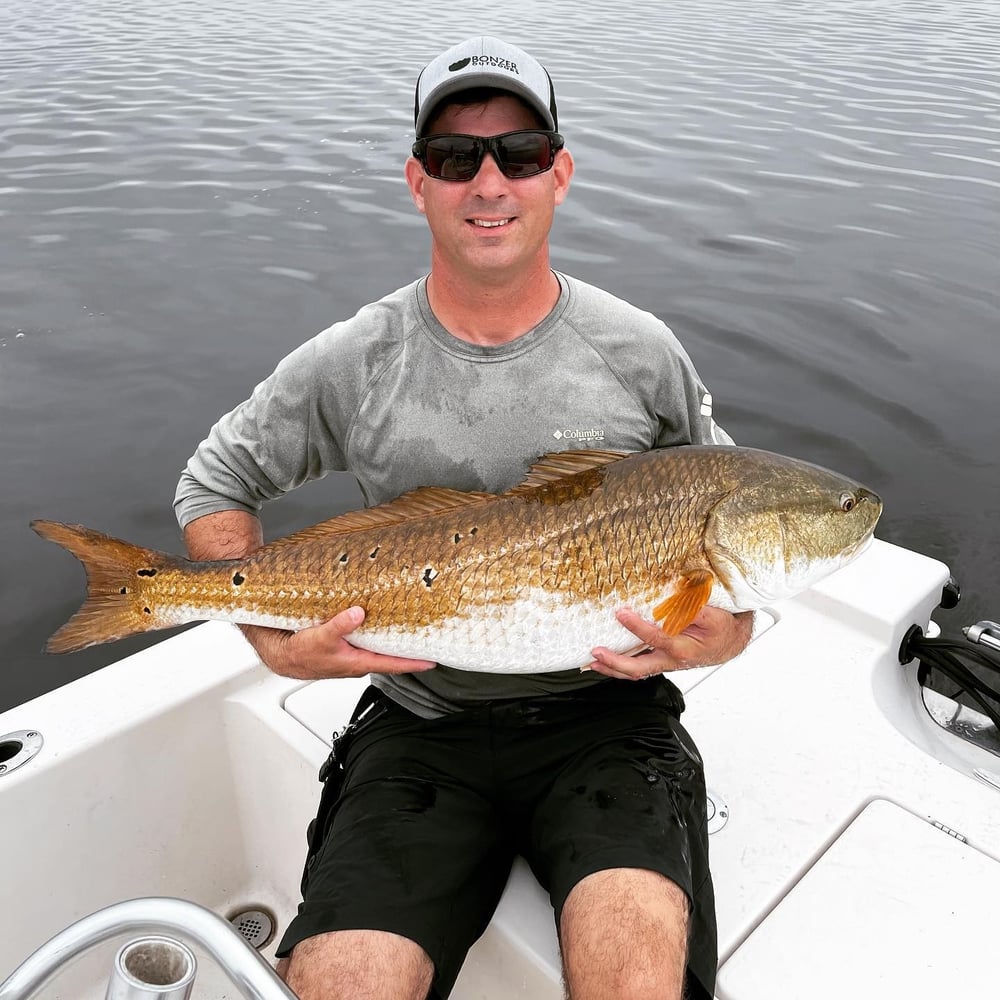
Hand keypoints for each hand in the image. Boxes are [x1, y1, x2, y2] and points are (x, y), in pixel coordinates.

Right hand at [241, 606, 435, 679]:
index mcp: (356, 663)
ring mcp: (352, 658)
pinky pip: (368, 645)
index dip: (413, 664)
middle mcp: (357, 662)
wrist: (281, 655)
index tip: (431, 661)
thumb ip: (339, 626)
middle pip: (390, 658)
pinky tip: (380, 626)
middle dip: (408, 652)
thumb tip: (357, 614)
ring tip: (410, 631)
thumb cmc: (299, 652)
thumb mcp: (319, 636)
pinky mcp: (346, 650)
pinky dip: (377, 637)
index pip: (391, 665)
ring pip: (379, 651)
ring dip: (393, 643)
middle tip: (428, 642)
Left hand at [585, 606, 753, 680]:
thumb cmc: (721, 629)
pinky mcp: (660, 661)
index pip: (656, 638)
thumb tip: (674, 597)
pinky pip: (638, 667)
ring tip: (592, 661)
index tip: (622, 614)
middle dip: (615, 662)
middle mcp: (671, 660)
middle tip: (596, 652)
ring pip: (636, 672)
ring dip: (613, 668)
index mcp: (683, 648)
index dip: (637, 627)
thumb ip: (694, 608)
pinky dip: (620, 666)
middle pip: (639, 668)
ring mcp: (664, 663)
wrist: (729, 643)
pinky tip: (605, 661)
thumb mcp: (713, 615)